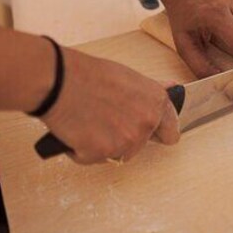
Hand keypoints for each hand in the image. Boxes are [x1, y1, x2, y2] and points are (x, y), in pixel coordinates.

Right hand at [41, 48, 178, 163]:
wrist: (59, 80)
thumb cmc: (89, 74)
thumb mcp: (128, 77)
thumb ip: (149, 93)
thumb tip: (173, 87)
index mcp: (156, 103)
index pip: (171, 133)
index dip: (157, 134)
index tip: (150, 134)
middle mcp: (146, 123)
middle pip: (139, 146)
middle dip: (123, 138)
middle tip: (103, 119)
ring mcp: (125, 140)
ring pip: (116, 154)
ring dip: (102, 145)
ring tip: (87, 120)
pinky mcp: (101, 153)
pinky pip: (92, 158)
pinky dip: (81, 150)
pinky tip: (75, 129)